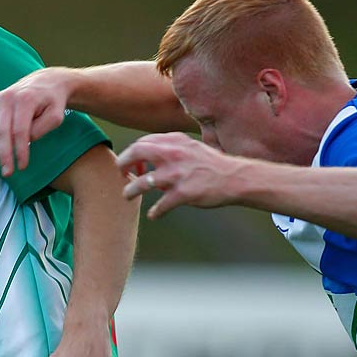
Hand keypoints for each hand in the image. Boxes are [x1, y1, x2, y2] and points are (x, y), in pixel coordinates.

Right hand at [0, 68, 73, 176]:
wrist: (44, 83)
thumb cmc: (51, 102)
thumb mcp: (56, 115)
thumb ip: (42, 128)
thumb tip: (24, 141)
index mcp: (25, 99)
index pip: (20, 131)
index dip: (20, 151)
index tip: (22, 167)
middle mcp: (6, 98)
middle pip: (0, 131)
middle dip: (3, 155)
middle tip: (7, 173)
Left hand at [114, 133, 242, 219]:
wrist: (235, 178)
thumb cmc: (213, 165)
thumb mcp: (191, 148)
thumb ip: (170, 150)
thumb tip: (150, 161)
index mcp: (175, 141)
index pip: (143, 142)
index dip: (132, 153)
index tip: (133, 164)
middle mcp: (173, 154)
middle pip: (136, 152)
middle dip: (122, 164)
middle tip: (121, 174)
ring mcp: (177, 174)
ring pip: (142, 183)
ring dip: (130, 191)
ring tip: (127, 196)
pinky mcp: (183, 193)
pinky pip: (160, 206)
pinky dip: (155, 212)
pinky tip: (154, 214)